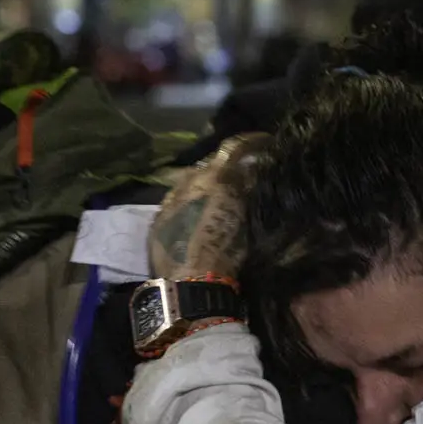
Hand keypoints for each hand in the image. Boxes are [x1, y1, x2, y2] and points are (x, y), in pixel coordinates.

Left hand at [148, 134, 266, 280]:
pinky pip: (175, 202)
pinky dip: (188, 203)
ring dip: (204, 185)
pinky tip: (195, 216)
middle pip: (208, 164)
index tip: (265, 142)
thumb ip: (246, 189)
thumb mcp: (245, 217)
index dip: (252, 142)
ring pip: (189, 182)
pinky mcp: (157, 219)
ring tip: (216, 197)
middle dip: (224, 168)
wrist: (189, 281)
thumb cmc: (225, 250)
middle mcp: (188, 180)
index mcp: (213, 176)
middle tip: (239, 176)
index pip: (234, 147)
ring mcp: (169, 199)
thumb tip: (250, 170)